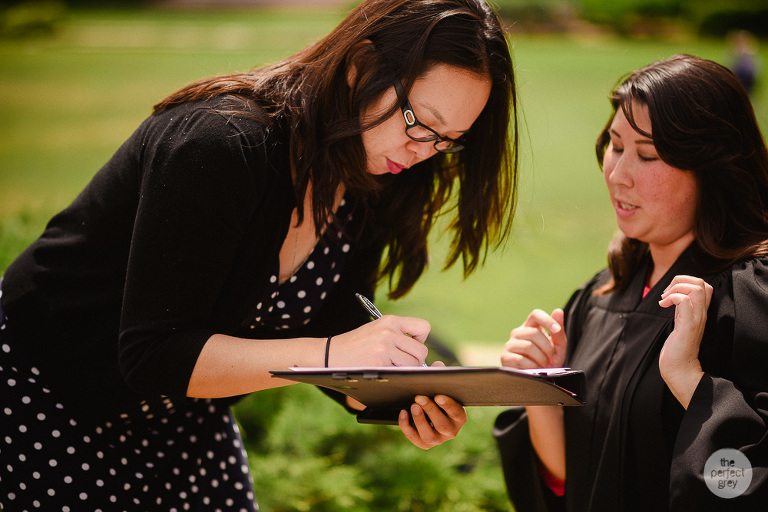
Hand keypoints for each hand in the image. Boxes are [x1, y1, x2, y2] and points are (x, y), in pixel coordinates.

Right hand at [330, 315, 429, 366]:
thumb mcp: (377, 329)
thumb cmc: (355, 344)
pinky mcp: (380, 362)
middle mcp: (389, 331)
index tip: (410, 345)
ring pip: (414, 364)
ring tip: (391, 367)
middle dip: (415, 360)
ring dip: (407, 369)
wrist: (330, 353)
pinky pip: (402, 372)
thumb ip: (398, 334)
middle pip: (422, 350)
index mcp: (390, 320)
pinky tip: (383, 371)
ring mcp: (385, 347)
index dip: (421, 339)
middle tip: (401, 362)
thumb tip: (421, 351)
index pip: (424, 327)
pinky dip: (396, 375)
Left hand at [399, 362, 466, 448]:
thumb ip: (441, 374)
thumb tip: (438, 366)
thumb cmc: (437, 394)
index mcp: (459, 417)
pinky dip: (407, 426)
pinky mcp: (424, 443)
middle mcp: (450, 431)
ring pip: (429, 436)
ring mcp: (437, 439)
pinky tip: (403, 412)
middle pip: (442, 425)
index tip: (438, 395)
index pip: (457, 413)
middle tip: (419, 397)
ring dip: (420, 420)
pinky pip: (414, 438)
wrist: (428, 408)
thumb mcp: (441, 385)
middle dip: (430, 410)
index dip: (448, 405)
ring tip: (413, 406)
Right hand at [501, 308, 566, 368]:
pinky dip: (532, 366)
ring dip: (541, 359)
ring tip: (544, 365)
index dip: (547, 320)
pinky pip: (521, 359)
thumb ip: (558, 331)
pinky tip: (534, 369)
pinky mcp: (505, 357)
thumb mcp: (557, 347)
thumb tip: (558, 311)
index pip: (536, 314)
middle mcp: (518, 333)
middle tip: (552, 359)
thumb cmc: (548, 361)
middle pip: (534, 333)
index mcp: (531, 327)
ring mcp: (510, 344)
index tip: (557, 330)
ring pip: (528, 346)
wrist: (537, 380)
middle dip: (548, 348)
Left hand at [658, 275, 710, 407]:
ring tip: (664, 300)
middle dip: (679, 280)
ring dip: (675, 288)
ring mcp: (696, 319)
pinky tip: (663, 306)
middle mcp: (701, 314)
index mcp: (699, 312)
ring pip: (695, 288)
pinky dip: (672, 298)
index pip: (704, 285)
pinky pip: (685, 302)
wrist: (679, 369)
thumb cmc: (677, 348)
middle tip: (666, 294)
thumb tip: (672, 296)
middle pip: (700, 282)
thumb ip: (681, 310)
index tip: (670, 293)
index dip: (686, 281)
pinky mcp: (688, 326)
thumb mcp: (680, 323)